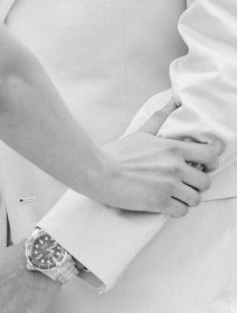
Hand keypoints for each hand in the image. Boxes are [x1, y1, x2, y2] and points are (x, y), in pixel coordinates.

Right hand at [101, 98, 220, 214]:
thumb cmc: (118, 153)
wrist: (99, 171)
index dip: (212, 162)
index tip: (205, 165)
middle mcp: (175, 167)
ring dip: (187, 198)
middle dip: (197, 184)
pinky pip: (182, 211)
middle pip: (206, 182)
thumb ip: (160, 118)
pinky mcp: (160, 203)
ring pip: (195, 199)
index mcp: (172, 148)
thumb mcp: (142, 133)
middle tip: (186, 183)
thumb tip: (173, 100)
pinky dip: (176, 209)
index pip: (210, 155)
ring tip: (175, 194)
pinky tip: (166, 203)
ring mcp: (169, 186)